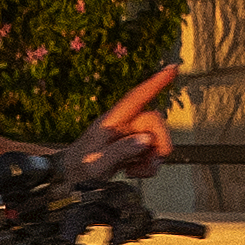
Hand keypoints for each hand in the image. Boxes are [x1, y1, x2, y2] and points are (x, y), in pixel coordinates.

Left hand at [71, 62, 181, 177]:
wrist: (72, 176)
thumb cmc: (78, 166)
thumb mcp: (95, 163)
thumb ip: (120, 151)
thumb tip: (145, 140)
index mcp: (113, 120)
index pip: (136, 97)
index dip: (155, 83)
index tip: (172, 68)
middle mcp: (125, 124)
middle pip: (156, 124)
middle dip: (159, 146)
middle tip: (150, 165)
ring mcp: (130, 135)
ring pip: (156, 141)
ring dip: (152, 160)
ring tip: (133, 171)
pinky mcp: (133, 147)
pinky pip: (152, 154)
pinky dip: (148, 166)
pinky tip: (132, 171)